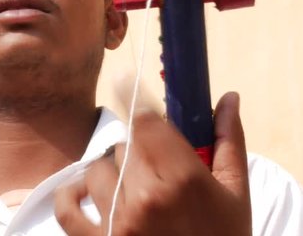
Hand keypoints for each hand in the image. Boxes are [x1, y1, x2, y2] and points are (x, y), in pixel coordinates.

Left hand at [54, 92, 250, 234]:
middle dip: (140, 148)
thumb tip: (228, 97)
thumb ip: (228, 142)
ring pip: (99, 168)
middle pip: (126, 143)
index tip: (125, 80)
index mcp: (182, 180)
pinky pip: (67, 207)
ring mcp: (117, 223)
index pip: (146, 121)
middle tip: (158, 167)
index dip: (136, 100)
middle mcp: (145, 197)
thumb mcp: (236, 194)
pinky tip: (89, 191)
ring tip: (135, 188)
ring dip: (114, 171)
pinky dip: (73, 194)